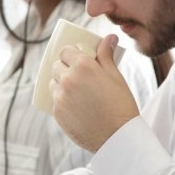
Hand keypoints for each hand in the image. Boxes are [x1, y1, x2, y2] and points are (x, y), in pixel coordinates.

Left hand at [49, 34, 138, 152]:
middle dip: (65, 68)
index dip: (70, 54)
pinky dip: (62, 101)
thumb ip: (106, 56)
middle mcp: (68, 79)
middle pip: (56, 66)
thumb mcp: (116, 76)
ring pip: (53, 83)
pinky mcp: (57, 113)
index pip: (65, 51)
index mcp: (83, 66)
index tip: (76, 58)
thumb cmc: (121, 104)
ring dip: (61, 84)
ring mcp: (60, 97)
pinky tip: (76, 106)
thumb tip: (108, 38)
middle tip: (78, 76)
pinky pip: (55, 101)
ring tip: (77, 92)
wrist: (118, 136)